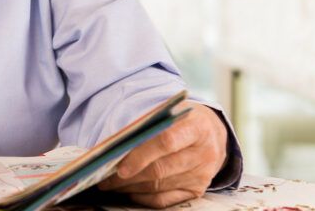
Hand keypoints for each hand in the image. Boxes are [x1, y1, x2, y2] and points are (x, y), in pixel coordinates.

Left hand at [97, 102, 228, 207]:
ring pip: (159, 186)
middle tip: (104, 178)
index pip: (166, 142)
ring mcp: (202, 174)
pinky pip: (165, 200)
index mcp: (196, 127)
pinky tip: (128, 191)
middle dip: (127, 177)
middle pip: (160, 169)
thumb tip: (114, 144)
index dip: (140, 155)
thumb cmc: (180, 120)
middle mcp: (204, 153)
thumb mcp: (168, 113)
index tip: (118, 166)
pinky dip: (143, 197)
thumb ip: (146, 124)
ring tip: (110, 184)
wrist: (210, 132)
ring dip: (130, 187)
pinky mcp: (197, 190)